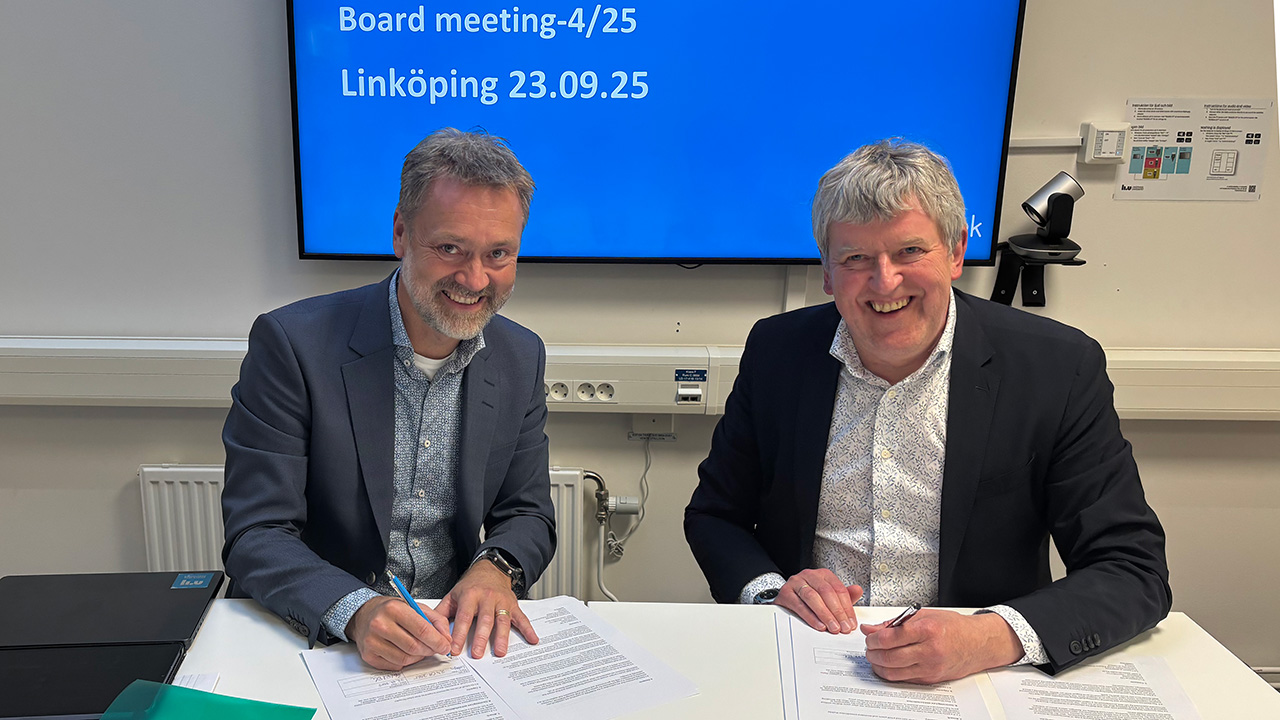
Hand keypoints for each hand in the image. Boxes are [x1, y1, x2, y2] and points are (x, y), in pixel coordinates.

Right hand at [346, 595, 452, 670]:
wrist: (364, 615)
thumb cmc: (391, 610)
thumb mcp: (414, 606)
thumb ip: (435, 620)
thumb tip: (447, 638)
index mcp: (394, 609)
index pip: (421, 629)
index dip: (437, 640)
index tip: (445, 646)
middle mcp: (380, 625)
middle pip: (414, 646)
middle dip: (430, 650)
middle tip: (436, 649)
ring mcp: (372, 641)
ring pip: (405, 658)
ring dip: (419, 657)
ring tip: (421, 649)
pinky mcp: (368, 655)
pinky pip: (395, 665)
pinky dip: (406, 662)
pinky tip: (407, 652)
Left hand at [435, 559, 537, 658]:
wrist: (490, 570)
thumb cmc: (470, 586)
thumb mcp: (453, 595)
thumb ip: (441, 612)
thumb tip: (428, 629)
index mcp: (469, 595)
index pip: (463, 617)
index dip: (458, 634)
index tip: (453, 649)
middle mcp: (486, 598)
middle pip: (484, 620)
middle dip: (480, 638)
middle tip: (477, 654)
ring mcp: (501, 601)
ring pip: (502, 619)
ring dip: (502, 637)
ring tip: (499, 651)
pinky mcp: (513, 605)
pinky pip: (521, 618)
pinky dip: (528, 629)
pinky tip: (532, 639)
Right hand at [775, 568, 862, 634]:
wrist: (786, 598)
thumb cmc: (808, 597)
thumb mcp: (829, 596)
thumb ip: (844, 595)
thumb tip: (858, 590)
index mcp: (823, 575)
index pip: (839, 589)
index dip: (847, 607)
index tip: (851, 622)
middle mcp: (809, 575)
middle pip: (826, 592)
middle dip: (837, 612)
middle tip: (843, 627)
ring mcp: (796, 582)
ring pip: (813, 597)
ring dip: (825, 615)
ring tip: (833, 627)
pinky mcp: (785, 593)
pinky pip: (799, 605)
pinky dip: (810, 617)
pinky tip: (818, 625)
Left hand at [861, 609, 1023, 682]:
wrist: (978, 644)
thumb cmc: (953, 627)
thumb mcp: (924, 615)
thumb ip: (894, 623)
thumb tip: (871, 629)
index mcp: (927, 630)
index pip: (890, 638)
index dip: (874, 639)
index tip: (870, 637)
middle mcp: (929, 651)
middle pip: (889, 657)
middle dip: (872, 653)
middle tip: (869, 647)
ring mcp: (930, 667)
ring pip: (893, 673)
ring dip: (878, 665)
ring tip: (876, 656)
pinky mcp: (930, 679)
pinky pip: (903, 679)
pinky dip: (891, 673)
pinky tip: (888, 664)